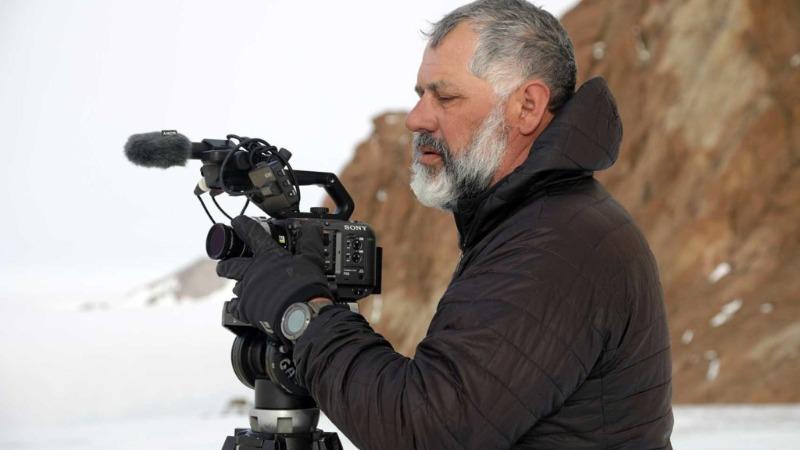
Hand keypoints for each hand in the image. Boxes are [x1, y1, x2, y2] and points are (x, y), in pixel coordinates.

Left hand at [216, 216, 332, 338]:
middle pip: (230, 263)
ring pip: (233, 285)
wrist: (300, 314)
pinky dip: (236, 306)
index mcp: (268, 255)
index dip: (242, 225)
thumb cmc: (306, 286)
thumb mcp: (312, 260)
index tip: (237, 222)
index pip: (251, 233)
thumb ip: (310, 242)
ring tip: (241, 285)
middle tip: (225, 261)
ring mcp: (247, 290)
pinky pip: (234, 307)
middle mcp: (252, 270)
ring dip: (237, 284)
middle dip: (226, 261)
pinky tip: (238, 306)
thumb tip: (312, 228)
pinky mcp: (245, 309)